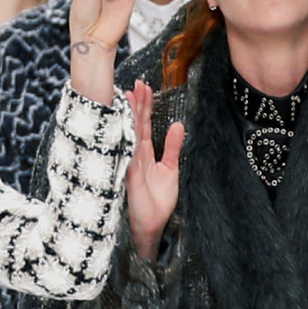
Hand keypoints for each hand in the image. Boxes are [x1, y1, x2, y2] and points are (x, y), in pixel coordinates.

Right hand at [124, 80, 183, 260]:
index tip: (144, 87)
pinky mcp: (129, 173)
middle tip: (138, 83)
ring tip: (132, 94)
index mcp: (144, 154)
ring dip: (132, 115)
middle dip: (137, 104)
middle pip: (135, 124)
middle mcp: (134, 155)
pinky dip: (129, 136)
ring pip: (131, 133)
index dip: (144, 106)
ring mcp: (130, 163)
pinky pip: (129, 151)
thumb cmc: (158, 201)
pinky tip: (129, 122)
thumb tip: (178, 125)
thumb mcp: (170, 169)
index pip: (143, 125)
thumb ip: (172, 147)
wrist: (152, 225)